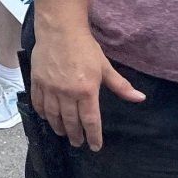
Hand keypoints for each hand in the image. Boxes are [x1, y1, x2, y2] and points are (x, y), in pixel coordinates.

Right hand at [29, 21, 144, 149]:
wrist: (60, 30)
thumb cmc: (84, 47)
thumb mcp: (105, 67)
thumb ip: (121, 86)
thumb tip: (140, 98)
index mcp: (86, 91)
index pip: (90, 121)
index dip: (93, 136)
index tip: (94, 147)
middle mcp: (67, 93)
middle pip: (70, 121)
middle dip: (75, 135)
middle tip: (77, 143)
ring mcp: (50, 88)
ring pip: (53, 115)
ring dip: (58, 127)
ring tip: (62, 133)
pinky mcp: (37, 81)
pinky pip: (38, 103)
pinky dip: (42, 113)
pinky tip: (47, 117)